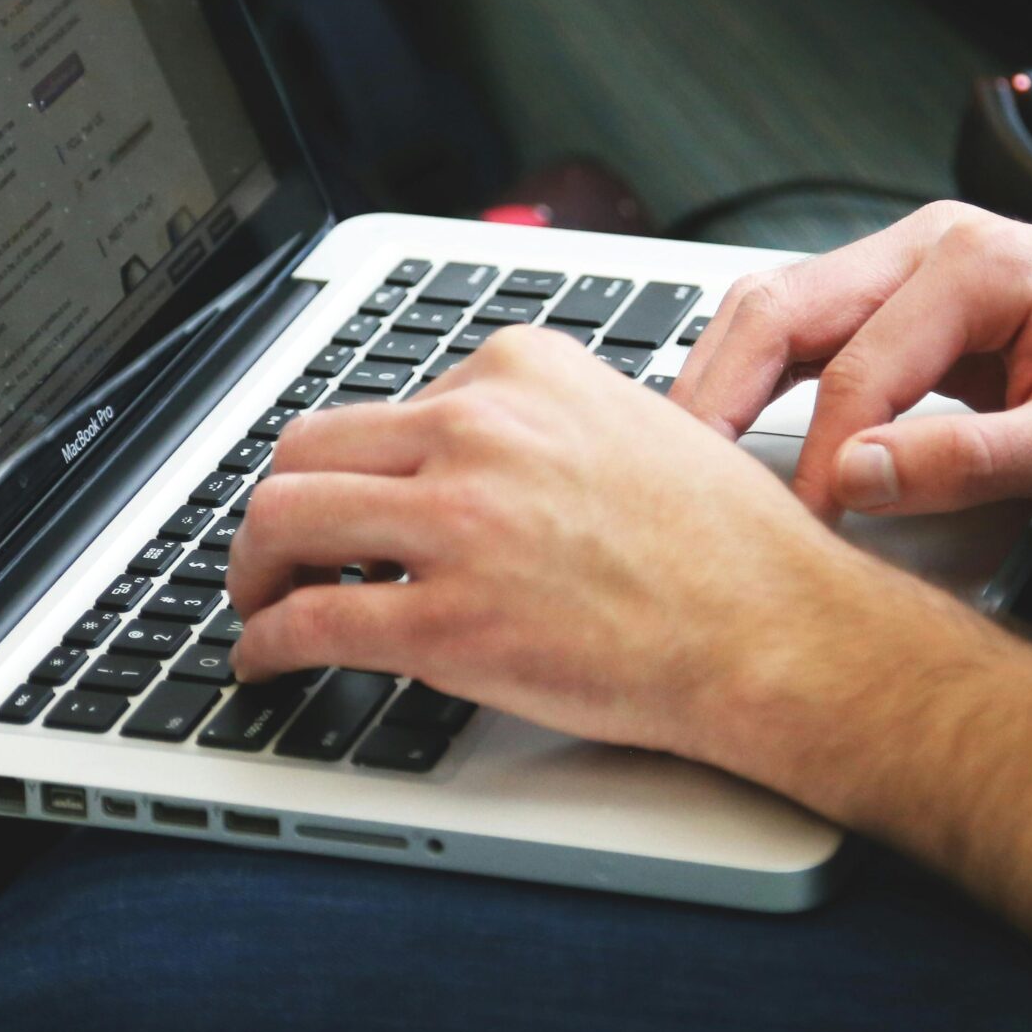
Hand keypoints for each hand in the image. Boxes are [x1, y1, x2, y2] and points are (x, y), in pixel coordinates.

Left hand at [225, 327, 941, 768]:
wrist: (778, 631)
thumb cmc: (731, 548)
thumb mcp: (635, 425)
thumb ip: (543, 424)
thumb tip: (471, 456)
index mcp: (523, 372)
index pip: (386, 401)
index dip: (357, 464)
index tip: (349, 497)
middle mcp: (480, 431)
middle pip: (309, 447)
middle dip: (279, 507)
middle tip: (278, 549)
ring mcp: (458, 524)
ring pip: (283, 520)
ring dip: (253, 568)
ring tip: (261, 600)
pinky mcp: (445, 622)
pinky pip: (310, 621)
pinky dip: (266, 642)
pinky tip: (267, 659)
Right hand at [673, 202, 1031, 518]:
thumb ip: (969, 461)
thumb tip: (855, 476)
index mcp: (974, 265)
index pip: (856, 370)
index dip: (820, 460)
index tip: (806, 533)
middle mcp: (928, 246)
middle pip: (780, 308)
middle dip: (714, 392)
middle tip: (668, 475)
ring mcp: (910, 266)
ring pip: (777, 310)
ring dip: (722, 378)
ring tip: (681, 457)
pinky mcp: (903, 301)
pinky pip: (807, 330)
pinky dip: (757, 377)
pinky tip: (727, 430)